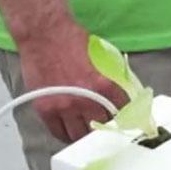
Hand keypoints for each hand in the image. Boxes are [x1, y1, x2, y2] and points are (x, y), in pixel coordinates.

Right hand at [15, 23, 129, 143]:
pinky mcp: (45, 109)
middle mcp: (84, 99)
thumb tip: (121, 90)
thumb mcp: (101, 56)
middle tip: (106, 126)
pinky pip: (58, 132)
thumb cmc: (72, 39)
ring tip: (89, 133)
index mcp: (103, 84)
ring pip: (79, 135)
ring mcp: (63, 106)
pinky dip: (66, 135)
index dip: (125, 116)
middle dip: (105, 126)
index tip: (126, 119)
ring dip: (86, 135)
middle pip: (101, 126)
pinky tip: (71, 132)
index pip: (121, 110)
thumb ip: (110, 76)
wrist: (44, 34)